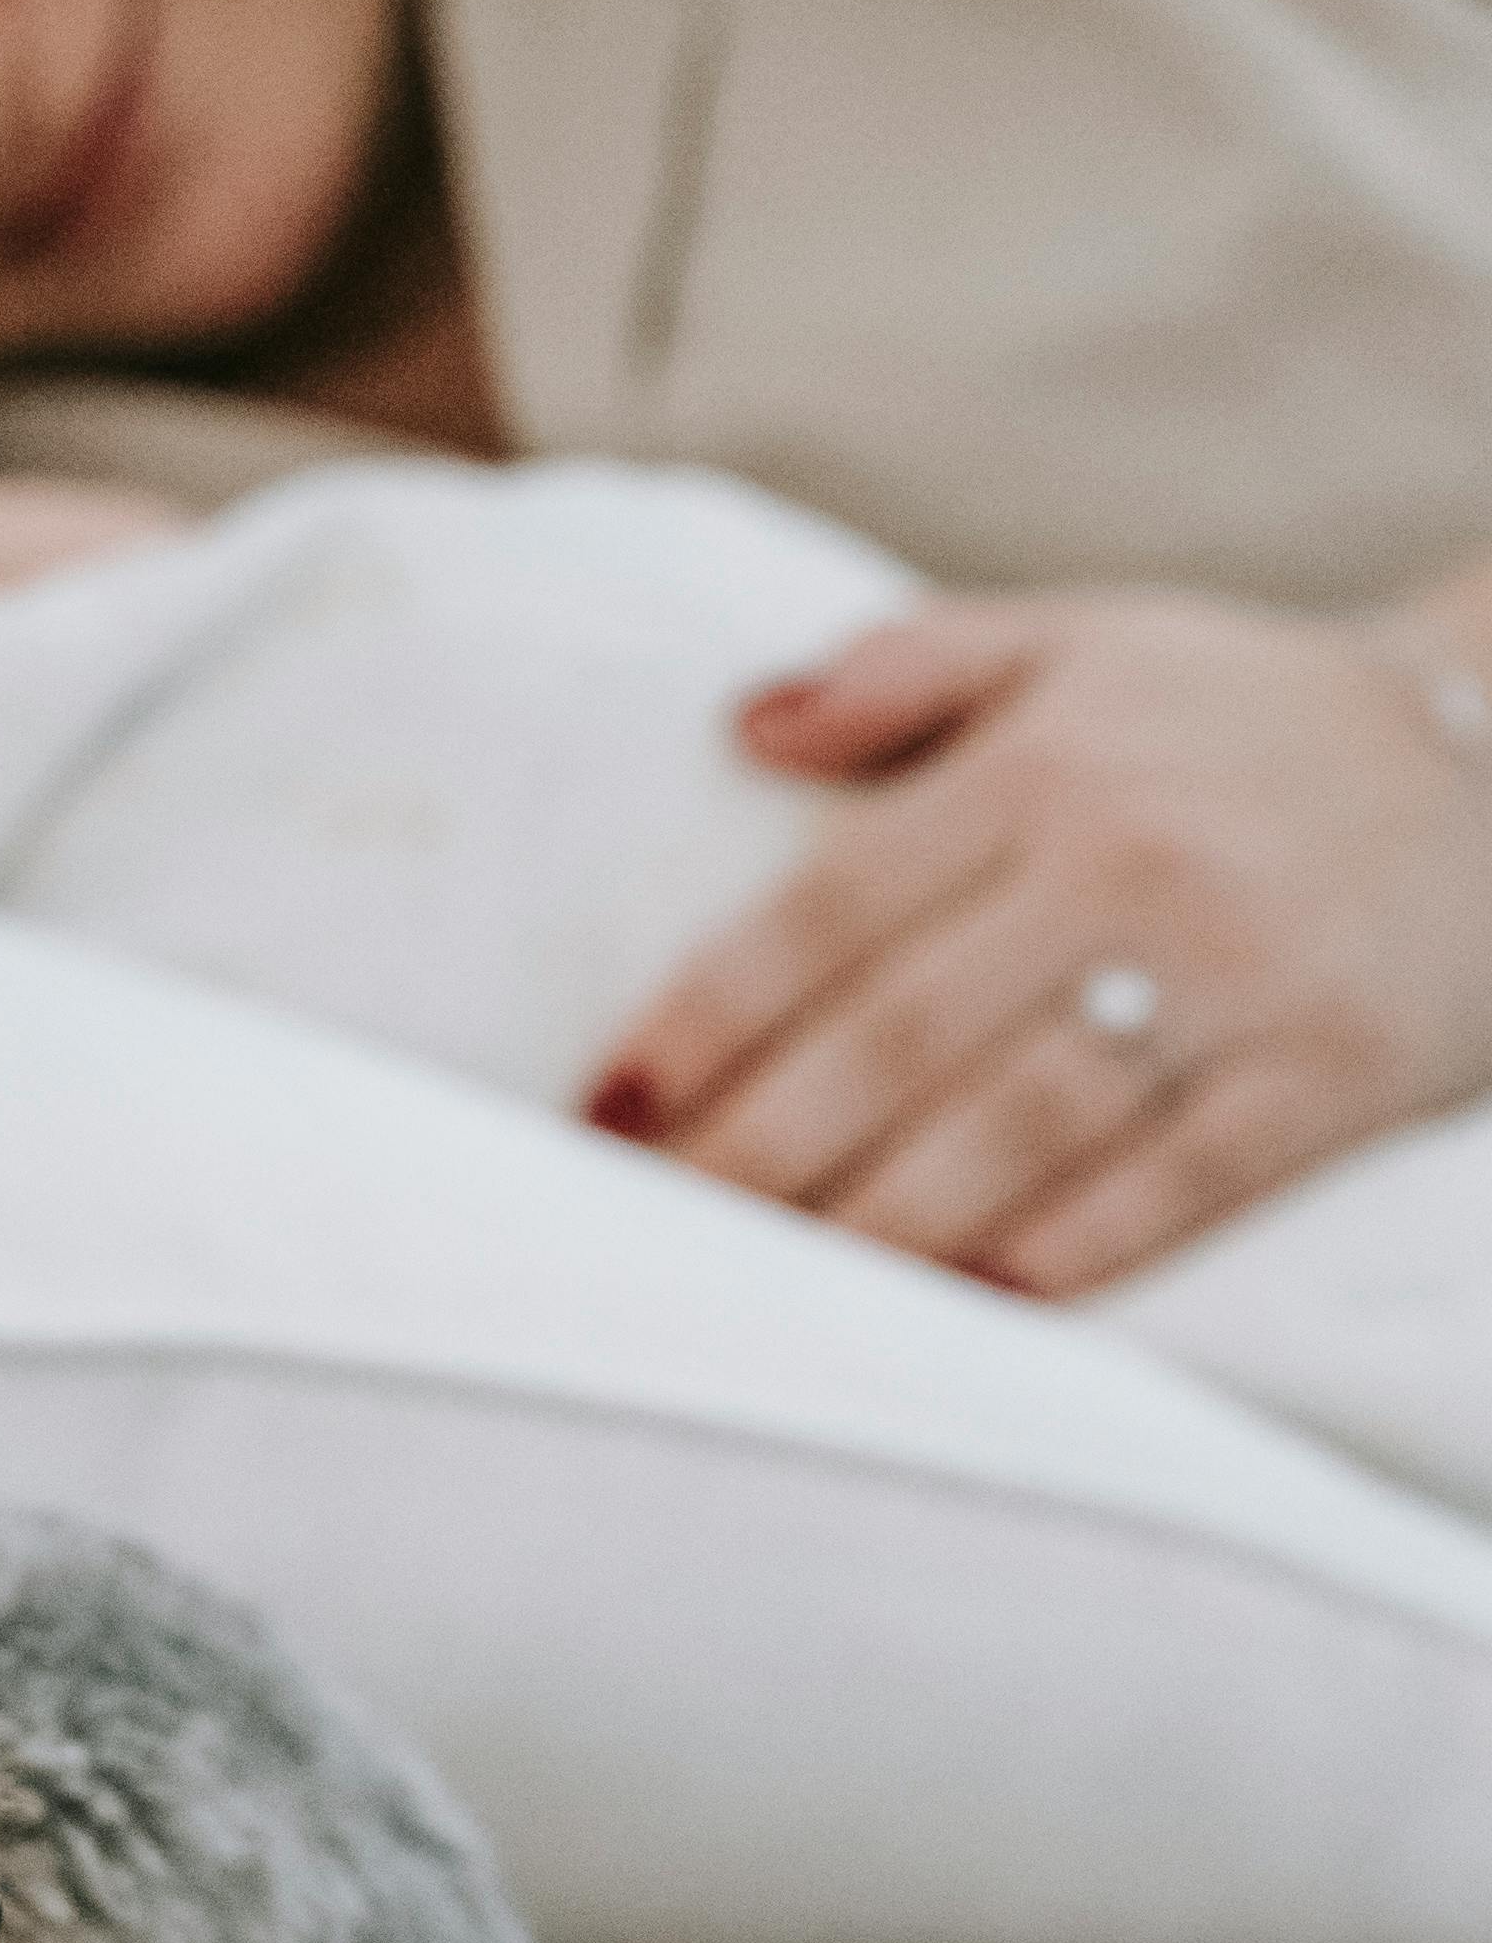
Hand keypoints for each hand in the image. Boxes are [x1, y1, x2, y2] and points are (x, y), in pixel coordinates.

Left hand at [585, 586, 1491, 1290]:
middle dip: (761, 1148)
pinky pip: (1183, 1183)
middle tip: (656, 1233)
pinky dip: (1071, 1251)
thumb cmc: (1246, 716)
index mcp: (1045, 764)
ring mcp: (1242, 978)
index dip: (703, 1021)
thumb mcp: (1079, 640)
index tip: (605, 1112)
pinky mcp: (1336, 1076)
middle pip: (901, 1037)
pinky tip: (969, 1302)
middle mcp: (1133, 864)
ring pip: (1024, 1125)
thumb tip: (740, 728)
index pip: (826, 912)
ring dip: (886, 1222)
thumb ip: (903, 667)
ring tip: (778, 1290)